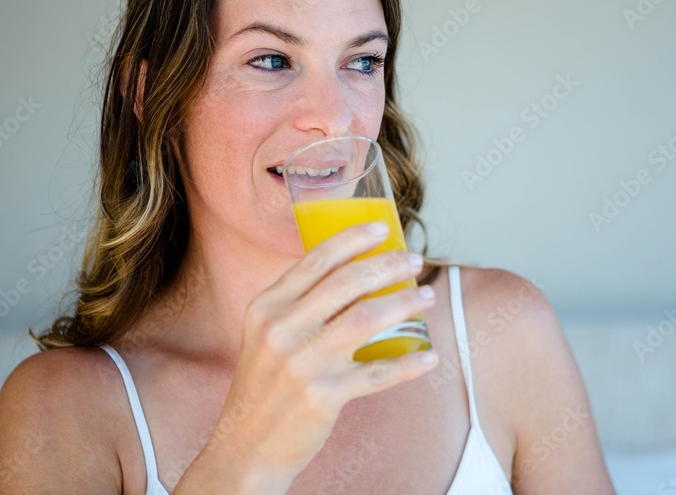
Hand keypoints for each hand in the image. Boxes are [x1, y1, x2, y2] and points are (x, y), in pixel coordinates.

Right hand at [209, 222, 437, 478]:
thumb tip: (350, 271)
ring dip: (405, 304)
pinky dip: (408, 364)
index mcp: (267, 307)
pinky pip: (378, 372)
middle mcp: (282, 329)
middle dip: (389, 265)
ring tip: (427, 298)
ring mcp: (303, 363)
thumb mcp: (265, 334)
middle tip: (415, 261)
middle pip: (347, 282)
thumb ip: (297, 304)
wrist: (246, 447)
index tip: (383, 229)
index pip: (315, 260)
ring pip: (367, 319)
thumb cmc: (264, 386)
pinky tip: (429, 356)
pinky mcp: (323, 396)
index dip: (353, 239)